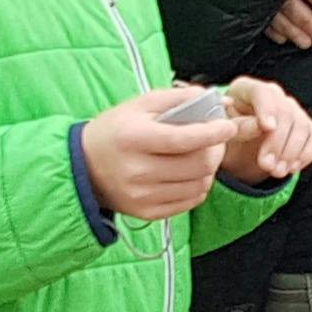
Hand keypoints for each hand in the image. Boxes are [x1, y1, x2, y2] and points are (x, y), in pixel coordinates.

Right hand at [80, 89, 237, 224]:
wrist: (83, 166)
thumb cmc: (116, 130)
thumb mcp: (141, 105)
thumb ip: (181, 98)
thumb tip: (220, 99)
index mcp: (133, 138)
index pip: (184, 139)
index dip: (213, 133)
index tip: (228, 126)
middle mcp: (136, 170)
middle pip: (199, 164)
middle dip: (216, 149)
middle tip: (215, 139)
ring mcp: (141, 195)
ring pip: (200, 184)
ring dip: (209, 168)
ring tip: (201, 155)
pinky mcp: (146, 212)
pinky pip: (191, 201)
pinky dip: (198, 185)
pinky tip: (188, 173)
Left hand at [214, 77, 311, 184]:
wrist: (236, 147)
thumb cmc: (226, 134)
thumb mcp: (223, 131)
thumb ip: (239, 127)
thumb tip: (259, 127)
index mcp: (246, 89)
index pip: (262, 93)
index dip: (267, 109)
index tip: (267, 128)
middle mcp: (273, 95)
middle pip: (285, 112)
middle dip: (278, 142)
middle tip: (267, 165)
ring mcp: (293, 109)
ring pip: (302, 126)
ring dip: (291, 153)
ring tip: (276, 171)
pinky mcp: (307, 126)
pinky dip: (306, 155)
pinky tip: (291, 167)